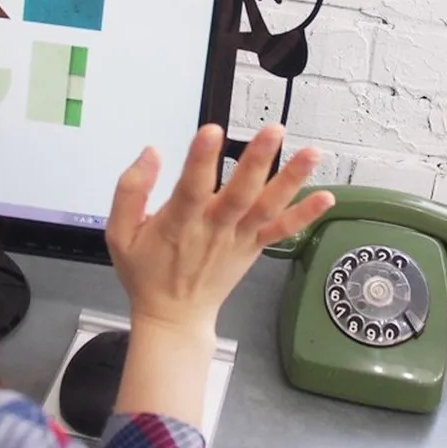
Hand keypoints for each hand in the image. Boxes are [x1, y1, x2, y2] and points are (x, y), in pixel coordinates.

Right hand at [105, 124, 334, 334]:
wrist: (174, 316)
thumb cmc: (147, 272)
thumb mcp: (120, 234)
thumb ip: (130, 190)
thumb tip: (151, 152)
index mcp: (179, 223)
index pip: (191, 188)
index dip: (200, 160)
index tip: (211, 131)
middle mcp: (214, 229)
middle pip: (239, 193)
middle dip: (257, 161)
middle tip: (273, 131)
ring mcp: (239, 238)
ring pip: (267, 207)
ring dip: (291, 180)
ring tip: (311, 153)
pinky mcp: (254, 247)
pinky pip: (282, 230)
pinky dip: (304, 215)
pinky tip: (326, 197)